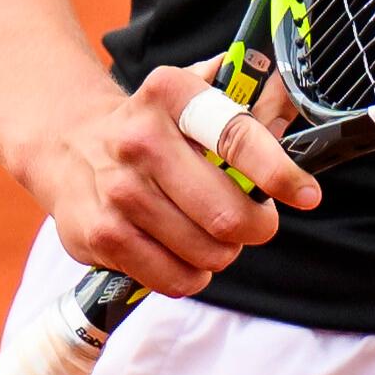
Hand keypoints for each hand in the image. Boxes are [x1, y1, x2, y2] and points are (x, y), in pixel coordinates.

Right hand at [16, 60, 319, 292]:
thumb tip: (289, 104)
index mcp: (171, 95)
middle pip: (228, 214)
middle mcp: (140, 140)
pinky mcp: (100, 236)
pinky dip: (191, 275)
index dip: (279, 174)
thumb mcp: (191, 95)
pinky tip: (181, 252)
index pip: (237, 138)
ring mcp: (118, 192)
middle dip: (255, 226)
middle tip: (252, 223)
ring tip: (208, 234)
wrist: (67, 145)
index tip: (306, 195)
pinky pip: (175, 279)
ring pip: (207, 252)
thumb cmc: (151, 127)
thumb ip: (246, 99)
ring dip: (222, 252)